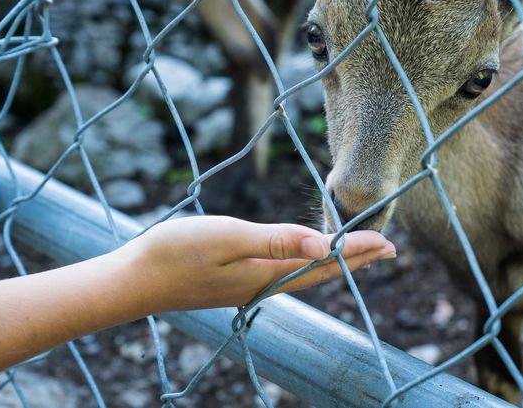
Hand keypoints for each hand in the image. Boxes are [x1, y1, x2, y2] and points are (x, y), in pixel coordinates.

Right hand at [120, 215, 395, 311]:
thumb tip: (321, 245)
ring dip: (333, 262)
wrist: (133, 281)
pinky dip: (305, 262)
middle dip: (355, 260)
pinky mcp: (234, 281)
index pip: (324, 263)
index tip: (389, 242)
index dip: (357, 252)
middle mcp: (263, 284)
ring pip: (303, 274)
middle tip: (387, 249)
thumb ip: (274, 240)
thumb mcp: (226, 237)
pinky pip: (284, 273)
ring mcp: (248, 285)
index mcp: (266, 273)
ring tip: (355, 252)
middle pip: (320, 272)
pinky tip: (303, 256)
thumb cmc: (175, 253)